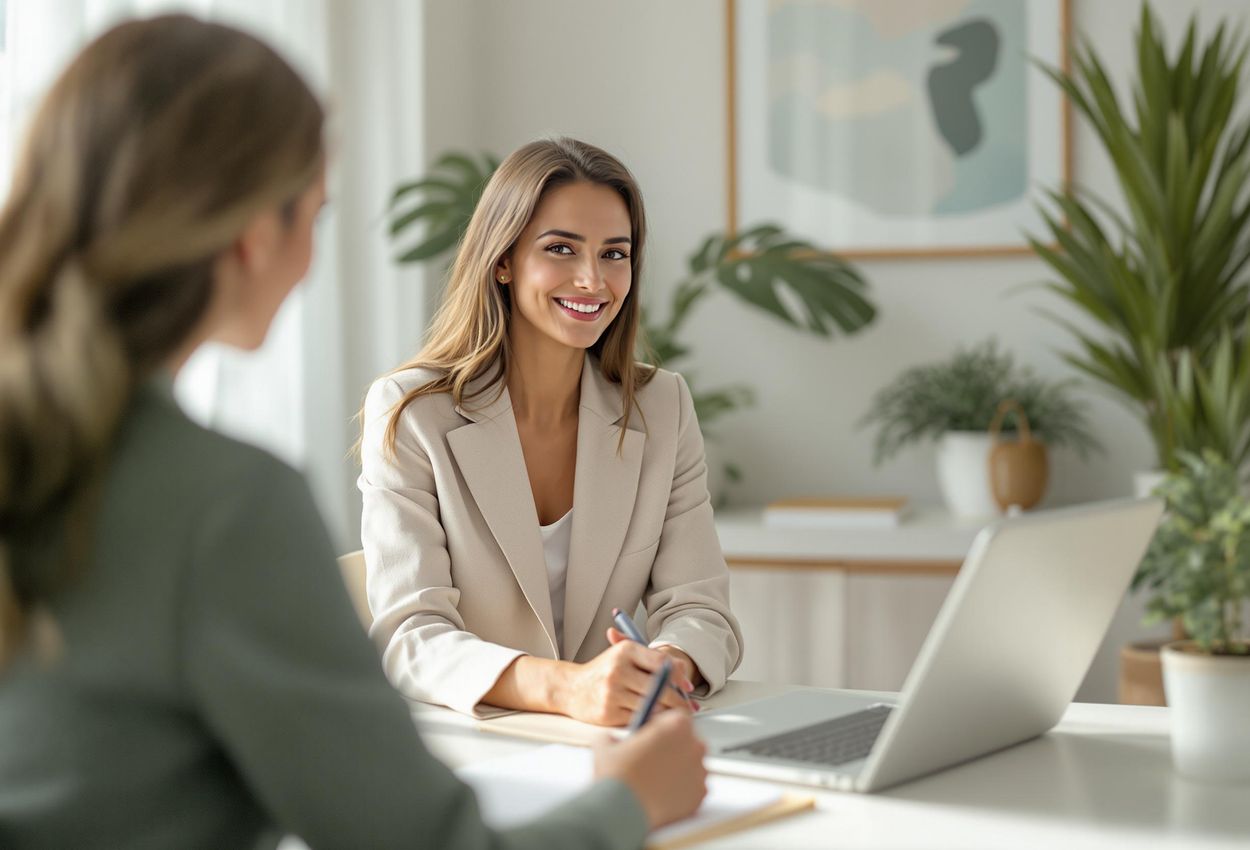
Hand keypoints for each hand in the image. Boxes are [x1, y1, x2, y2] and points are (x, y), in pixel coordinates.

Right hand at [559, 636, 694, 725]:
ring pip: (652, 705)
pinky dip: (651, 722)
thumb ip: (652, 659)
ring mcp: (612, 692)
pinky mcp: (608, 713)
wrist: (571, 688)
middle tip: (689, 708)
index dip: (679, 676)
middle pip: (660, 687)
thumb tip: (682, 670)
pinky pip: (639, 719)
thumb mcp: (625, 656)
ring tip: (675, 716)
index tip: (688, 687)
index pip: (661, 661)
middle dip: (678, 700)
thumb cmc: (604, 672)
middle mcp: (618, 669)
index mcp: (625, 651)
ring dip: (667, 713)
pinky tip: (656, 723)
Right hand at [593, 711, 707, 828]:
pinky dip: (683, 790)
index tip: (656, 734)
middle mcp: (694, 745)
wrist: (623, 810)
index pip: (678, 717)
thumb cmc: (619, 776)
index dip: (664, 726)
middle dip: (673, 747)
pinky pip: (694, 788)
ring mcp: (700, 771)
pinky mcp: (700, 795)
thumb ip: (613, 737)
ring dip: (679, 769)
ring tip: (655, 779)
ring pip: (692, 765)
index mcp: (676, 725)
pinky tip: (663, 793)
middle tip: (653, 758)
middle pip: (688, 740)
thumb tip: (610, 740)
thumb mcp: (606, 746)